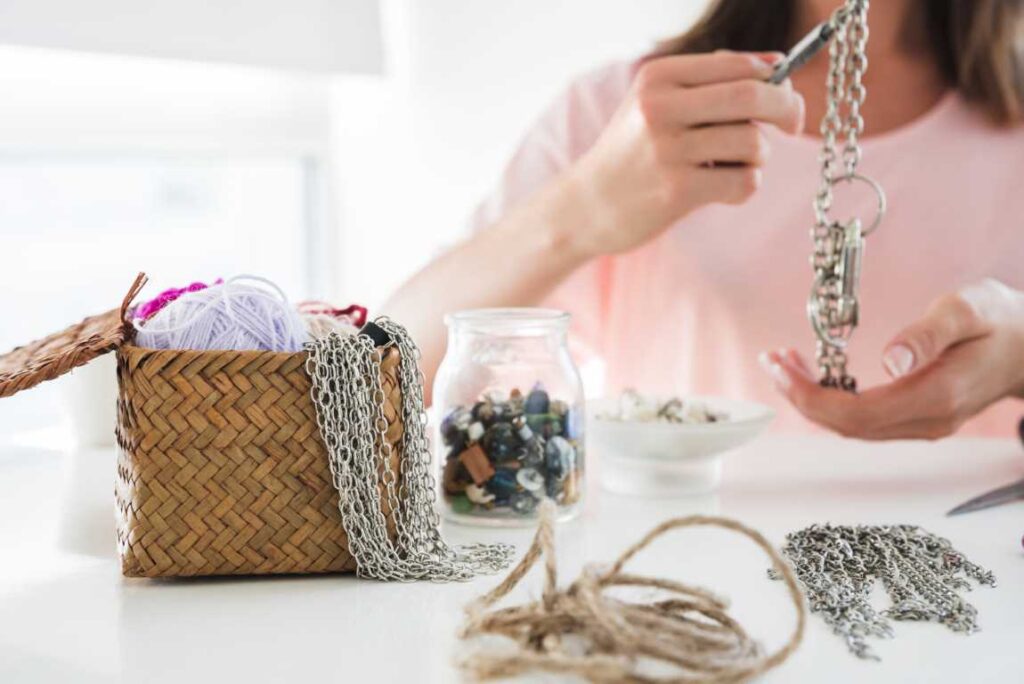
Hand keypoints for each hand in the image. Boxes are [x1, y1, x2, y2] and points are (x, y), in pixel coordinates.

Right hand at [565, 51, 804, 258]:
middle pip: (753, 97)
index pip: (738, 65)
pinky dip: (746, 186)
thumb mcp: (656, 104)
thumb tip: (778, 67)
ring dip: (758, 156)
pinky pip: (745, 182)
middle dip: (787, 109)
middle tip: (794, 124)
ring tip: (733, 164)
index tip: (786, 94)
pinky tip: (721, 188)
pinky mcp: (677, 191)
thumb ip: (710, 81)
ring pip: (753, 142)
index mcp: (657, 78)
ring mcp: (667, 150)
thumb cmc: (631, 153)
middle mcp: (659, 108)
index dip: (776, 79)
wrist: (585, 205)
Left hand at [759, 279, 1023, 439]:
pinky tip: (814, 374)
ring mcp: (923, 424)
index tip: (781, 368)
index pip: (859, 414)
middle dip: (801, 397)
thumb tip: (891, 359)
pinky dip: (831, 400)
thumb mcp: (968, 309)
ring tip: (783, 363)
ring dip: (812, 399)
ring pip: (852, 427)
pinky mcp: (918, 418)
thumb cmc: (1002, 321)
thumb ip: (928, 334)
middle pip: (847, 427)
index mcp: (937, 395)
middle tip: (771, 361)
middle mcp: (927, 420)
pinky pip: (864, 420)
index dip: (812, 397)